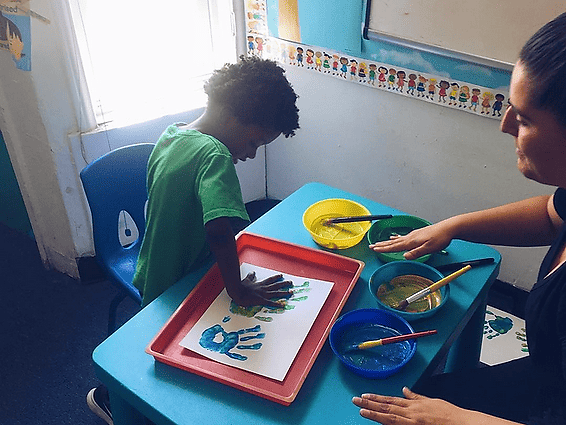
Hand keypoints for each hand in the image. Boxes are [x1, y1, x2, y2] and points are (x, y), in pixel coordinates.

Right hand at [230, 272, 292, 307]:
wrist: (237, 291)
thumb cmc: (240, 287)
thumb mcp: (246, 280)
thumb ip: (251, 276)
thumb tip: (253, 272)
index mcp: (260, 284)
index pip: (270, 280)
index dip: (276, 278)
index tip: (281, 276)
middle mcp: (263, 288)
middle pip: (276, 285)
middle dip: (284, 284)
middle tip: (291, 283)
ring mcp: (263, 294)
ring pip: (276, 292)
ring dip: (284, 292)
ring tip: (291, 292)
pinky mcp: (261, 300)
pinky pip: (271, 302)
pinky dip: (277, 304)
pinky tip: (283, 305)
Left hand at [352, 387, 519, 424]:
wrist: (462, 423)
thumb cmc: (448, 414)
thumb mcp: (431, 401)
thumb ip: (416, 397)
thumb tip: (405, 390)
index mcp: (413, 405)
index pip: (390, 401)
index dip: (376, 398)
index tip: (364, 396)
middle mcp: (411, 412)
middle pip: (386, 407)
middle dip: (370, 404)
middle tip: (354, 400)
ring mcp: (413, 422)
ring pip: (390, 417)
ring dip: (375, 413)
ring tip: (361, 410)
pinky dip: (389, 424)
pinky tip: (380, 422)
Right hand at [369, 221, 453, 259]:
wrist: (448, 228)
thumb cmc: (440, 238)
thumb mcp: (429, 248)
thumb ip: (416, 252)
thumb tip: (405, 256)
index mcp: (412, 242)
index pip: (395, 247)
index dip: (383, 249)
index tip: (374, 249)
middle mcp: (410, 237)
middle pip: (392, 242)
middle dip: (381, 245)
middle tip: (371, 246)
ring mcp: (413, 235)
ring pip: (396, 240)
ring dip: (386, 242)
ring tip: (379, 243)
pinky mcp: (416, 234)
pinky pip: (402, 237)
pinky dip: (395, 238)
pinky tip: (394, 238)